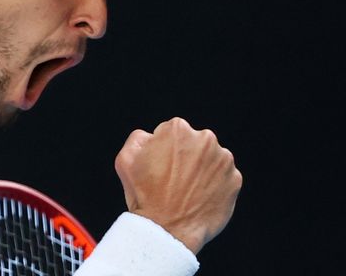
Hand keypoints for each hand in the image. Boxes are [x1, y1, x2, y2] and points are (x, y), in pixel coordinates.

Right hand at [114, 117, 241, 253]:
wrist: (167, 230)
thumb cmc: (144, 196)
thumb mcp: (125, 159)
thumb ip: (138, 138)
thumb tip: (152, 137)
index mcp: (177, 129)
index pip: (171, 132)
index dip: (162, 149)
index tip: (160, 166)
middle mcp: (205, 139)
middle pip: (193, 143)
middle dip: (184, 156)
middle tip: (172, 179)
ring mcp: (223, 160)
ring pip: (210, 159)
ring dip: (200, 170)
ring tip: (185, 190)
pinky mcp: (235, 180)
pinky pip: (223, 178)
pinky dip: (214, 185)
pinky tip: (198, 197)